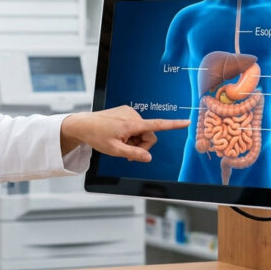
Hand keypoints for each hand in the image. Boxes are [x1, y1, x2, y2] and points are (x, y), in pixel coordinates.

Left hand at [60, 106, 190, 161]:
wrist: (83, 124)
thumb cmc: (96, 136)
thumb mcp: (115, 150)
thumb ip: (134, 154)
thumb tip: (149, 158)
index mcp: (131, 123)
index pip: (157, 125)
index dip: (174, 125)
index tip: (187, 122)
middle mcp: (132, 115)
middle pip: (149, 134)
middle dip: (141, 145)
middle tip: (127, 152)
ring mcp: (129, 112)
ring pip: (142, 131)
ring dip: (134, 140)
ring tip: (120, 142)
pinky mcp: (125, 112)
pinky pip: (135, 125)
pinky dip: (130, 133)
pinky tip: (118, 135)